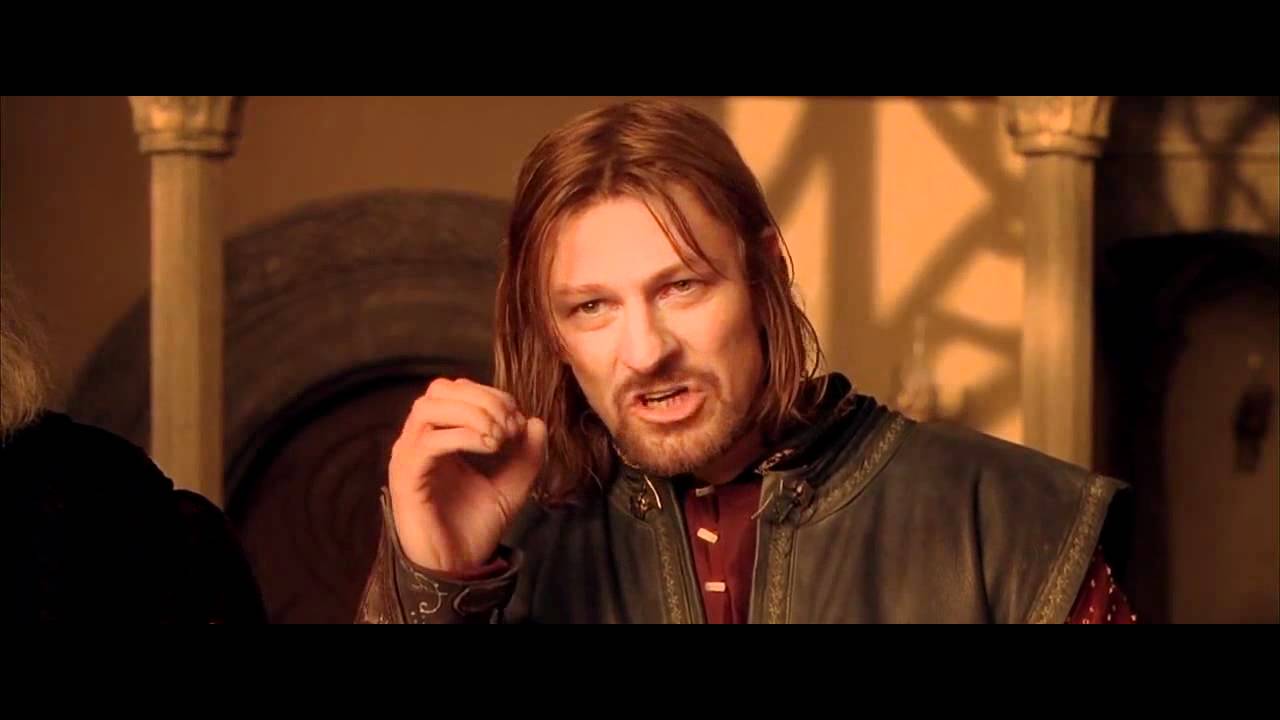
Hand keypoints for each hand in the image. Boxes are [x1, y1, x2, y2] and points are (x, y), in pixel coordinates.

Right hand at [387, 377, 547, 571]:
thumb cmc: (475, 527)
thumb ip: (526, 455)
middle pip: (440, 389)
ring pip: (430, 407)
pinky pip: (429, 441)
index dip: (492, 395)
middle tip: (509, 427)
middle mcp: (419, 440)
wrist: (457, 567)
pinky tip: (489, 447)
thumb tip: (535, 421)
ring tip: (498, 438)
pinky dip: (464, 436)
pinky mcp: (407, 476)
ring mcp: (409, 456)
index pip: (458, 390)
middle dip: (483, 399)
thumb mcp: (512, 486)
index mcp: (439, 436)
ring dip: (472, 413)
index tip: (518, 422)